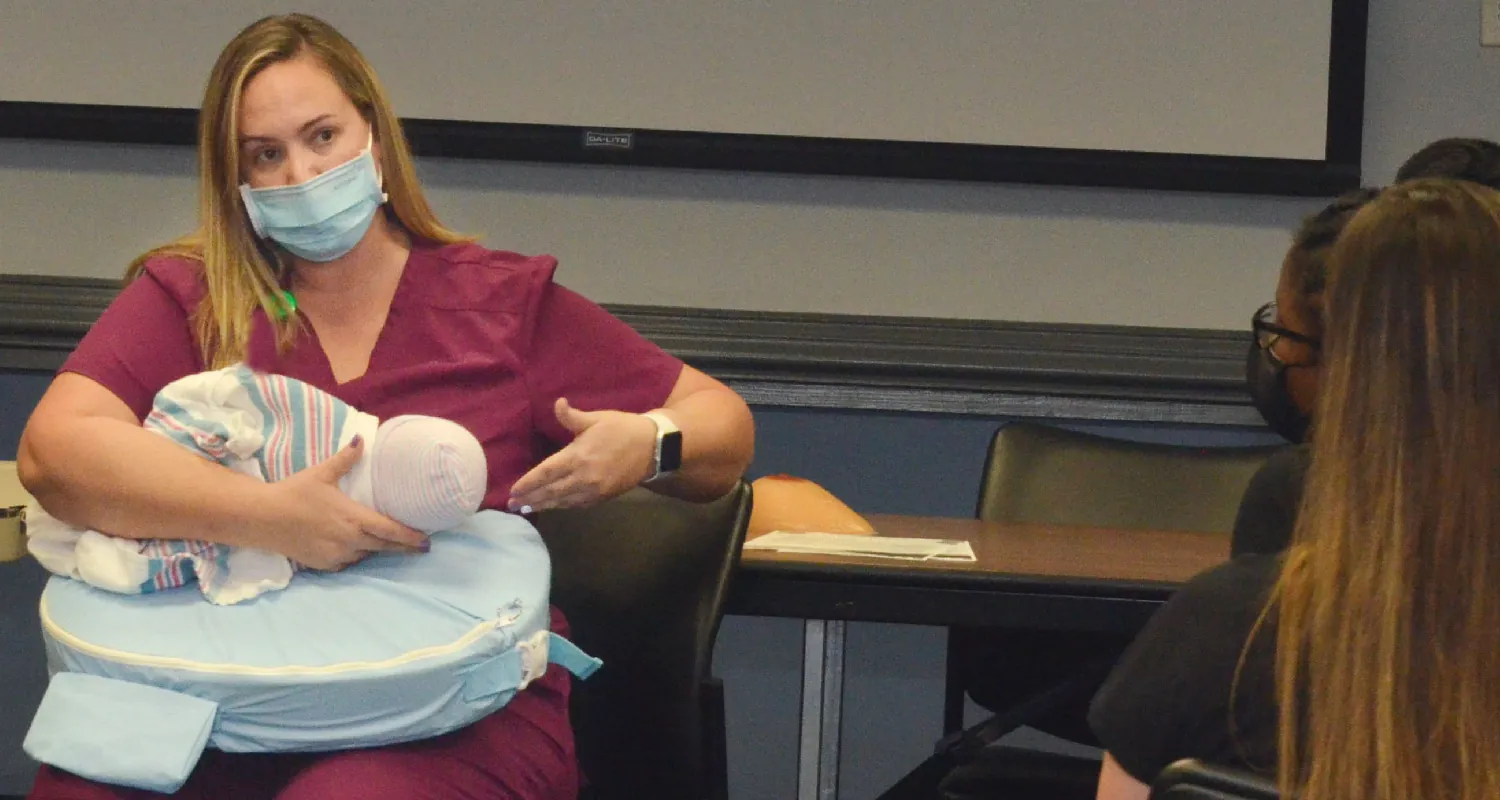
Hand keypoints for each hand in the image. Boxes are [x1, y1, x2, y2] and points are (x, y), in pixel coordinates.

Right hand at [254, 435, 428, 570]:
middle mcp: (349, 540)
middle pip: (384, 547)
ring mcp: (336, 555)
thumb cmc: (294, 493)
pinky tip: (356, 548)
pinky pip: (347, 563)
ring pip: (365, 555)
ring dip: (376, 549)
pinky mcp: (323, 565)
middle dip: (403, 547)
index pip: (390, 531)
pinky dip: (354, 555)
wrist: (262, 518)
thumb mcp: (322, 473)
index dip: (411, 537)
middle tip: (420, 547)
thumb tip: (363, 439)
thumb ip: (346, 459)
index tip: (427, 540)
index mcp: (353, 518)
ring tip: (387, 543)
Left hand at [508, 398, 657, 512]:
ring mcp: (594, 490)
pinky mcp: (603, 497)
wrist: (653, 447)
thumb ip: (572, 417)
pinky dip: (562, 506)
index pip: (546, 472)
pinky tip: (552, 506)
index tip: (513, 490)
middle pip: (551, 492)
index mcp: (578, 456)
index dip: (528, 483)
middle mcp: (583, 477)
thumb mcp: (597, 418)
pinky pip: (577, 505)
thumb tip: (557, 403)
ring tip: (526, 508)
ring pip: (563, 501)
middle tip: (511, 505)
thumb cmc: (622, 429)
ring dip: (544, 505)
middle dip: (530, 498)